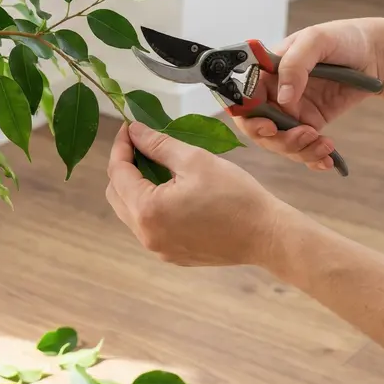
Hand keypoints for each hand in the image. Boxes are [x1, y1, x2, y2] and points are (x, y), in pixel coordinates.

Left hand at [105, 122, 294, 266]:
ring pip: (130, 212)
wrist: (267, 236)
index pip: (118, 172)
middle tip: (141, 144)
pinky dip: (149, 205)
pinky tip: (168, 189)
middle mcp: (146, 235)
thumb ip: (158, 144)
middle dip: (124, 167)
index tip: (129, 128)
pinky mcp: (171, 254)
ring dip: (135, 187)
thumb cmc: (235, 196)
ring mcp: (158, 249)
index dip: (121, 146)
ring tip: (155, 164)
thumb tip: (135, 131)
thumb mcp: (194, 160)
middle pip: (116, 194)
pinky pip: (148, 226)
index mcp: (147, 211)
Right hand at [236, 18, 383, 170]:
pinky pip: (303, 147)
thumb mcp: (316, 41)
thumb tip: (283, 98)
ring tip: (325, 144)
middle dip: (278, 139)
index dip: (249, 118)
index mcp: (266, 72)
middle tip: (305, 136)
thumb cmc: (342, 38)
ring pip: (281, 142)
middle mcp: (274, 94)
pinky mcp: (311, 123)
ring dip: (299, 150)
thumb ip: (294, 65)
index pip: (243, 99)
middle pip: (259, 128)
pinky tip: (327, 159)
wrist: (376, 54)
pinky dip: (312, 158)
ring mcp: (292, 111)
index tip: (269, 127)